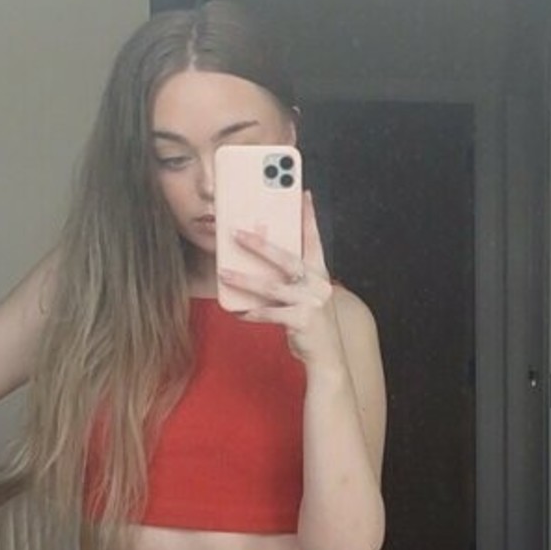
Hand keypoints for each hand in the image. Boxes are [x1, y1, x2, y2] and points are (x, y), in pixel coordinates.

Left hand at [219, 192, 348, 370]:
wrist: (327, 356)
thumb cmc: (310, 321)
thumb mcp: (303, 294)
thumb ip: (288, 278)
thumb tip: (257, 260)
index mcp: (319, 273)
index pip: (314, 239)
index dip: (309, 216)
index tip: (303, 193)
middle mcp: (318, 284)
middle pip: (286, 259)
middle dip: (261, 244)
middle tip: (237, 233)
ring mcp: (311, 302)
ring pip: (272, 287)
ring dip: (245, 280)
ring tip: (224, 273)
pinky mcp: (302, 320)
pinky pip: (270, 314)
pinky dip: (252, 313)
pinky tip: (238, 312)